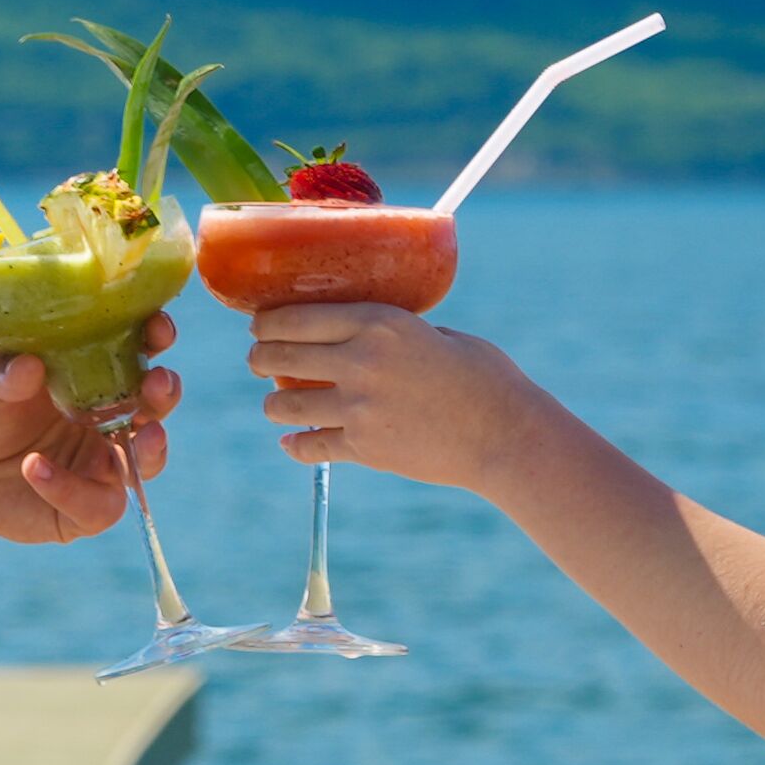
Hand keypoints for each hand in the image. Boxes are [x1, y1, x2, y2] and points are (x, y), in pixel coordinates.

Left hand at [0, 314, 179, 544]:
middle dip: (166, 392)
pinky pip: (98, 505)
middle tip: (157, 383)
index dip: (156, 336)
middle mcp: (107, 416)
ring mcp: (99, 463)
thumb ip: (0, 370)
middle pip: (156, 404)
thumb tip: (29, 365)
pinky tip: (35, 468)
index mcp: (91, 371)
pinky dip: (71, 490)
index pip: (139, 348)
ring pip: (147, 460)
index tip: (156, 328)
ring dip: (153, 449)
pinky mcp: (84, 508)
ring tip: (144, 436)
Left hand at [242, 302, 550, 492]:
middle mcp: (360, 361)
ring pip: (284, 404)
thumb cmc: (485, 376)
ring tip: (275, 404)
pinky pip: (310, 445)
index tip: (259, 323)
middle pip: (279, 355)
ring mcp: (359, 408)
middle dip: (260, 357)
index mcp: (379, 323)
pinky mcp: (364, 448)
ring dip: (273, 404)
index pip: (298, 316)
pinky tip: (291, 442)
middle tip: (258, 359)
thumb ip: (394, 331)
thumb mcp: (437, 333)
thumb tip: (363, 332)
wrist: (506, 434)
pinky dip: (296, 445)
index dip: (268, 321)